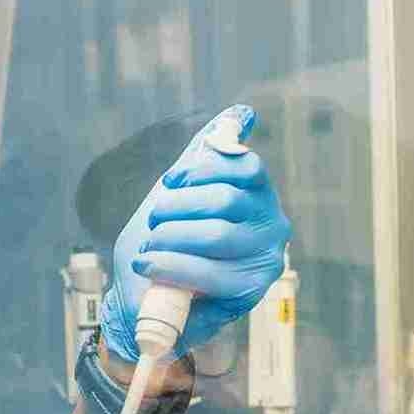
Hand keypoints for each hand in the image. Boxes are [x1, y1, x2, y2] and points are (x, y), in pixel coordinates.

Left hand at [100, 104, 290, 362]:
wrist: (142, 299)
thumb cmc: (163, 244)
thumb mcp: (179, 192)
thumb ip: (205, 154)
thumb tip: (243, 113)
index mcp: (258, 195)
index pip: (244, 166)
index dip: (200, 170)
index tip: (170, 182)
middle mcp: (272, 225)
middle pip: (226, 200)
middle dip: (176, 209)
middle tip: (152, 224)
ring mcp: (265, 260)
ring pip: (217, 234)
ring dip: (170, 239)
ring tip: (148, 249)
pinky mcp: (249, 292)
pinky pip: (210, 272)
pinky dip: (172, 266)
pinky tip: (150, 266)